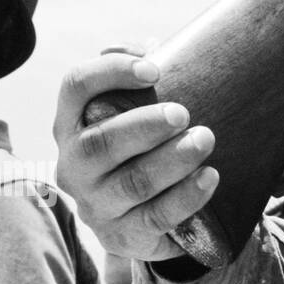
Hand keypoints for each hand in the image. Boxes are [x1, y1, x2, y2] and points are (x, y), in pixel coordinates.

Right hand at [53, 51, 217, 261]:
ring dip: (171, 160)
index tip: (154, 68)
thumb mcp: (136, 110)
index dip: (111, 72)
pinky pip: (155, 218)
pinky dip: (185, 197)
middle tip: (183, 113)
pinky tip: (210, 177)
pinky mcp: (123, 236)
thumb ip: (143, 77)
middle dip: (144, 126)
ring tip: (205, 140)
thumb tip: (160, 47)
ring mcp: (95, 204)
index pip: (75, 87)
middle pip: (101, 143)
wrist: (142, 215)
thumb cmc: (142, 145)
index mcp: (73, 122)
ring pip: (131, 183)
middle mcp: (74, 165)